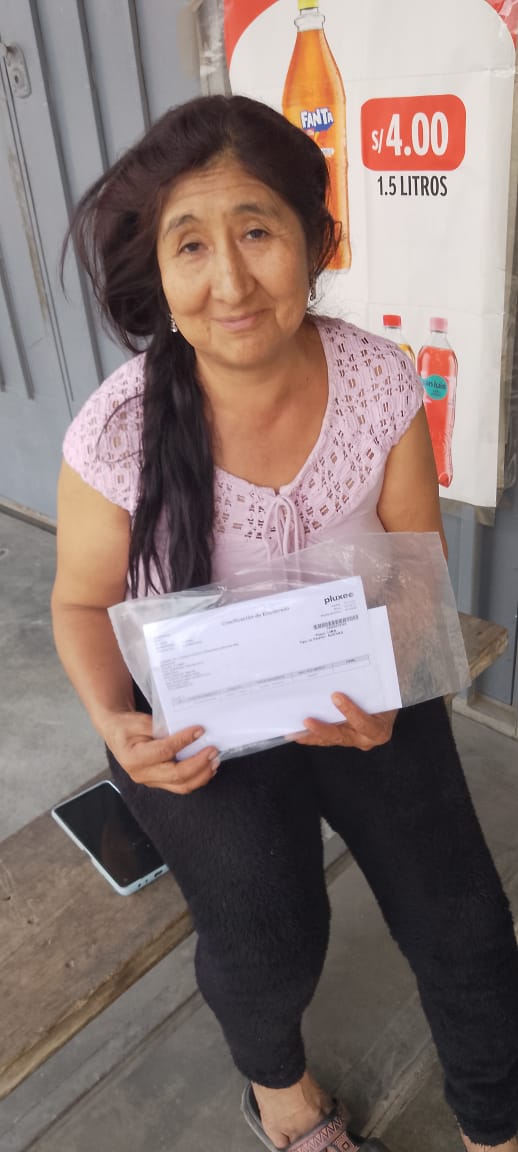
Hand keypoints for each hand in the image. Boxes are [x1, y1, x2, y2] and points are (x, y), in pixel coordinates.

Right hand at [100, 710, 219, 793]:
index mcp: (133, 758)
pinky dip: (197, 778)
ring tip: (214, 761)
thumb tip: (187, 732)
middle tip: (213, 750)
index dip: (183, 741)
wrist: (117, 734)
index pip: (164, 751)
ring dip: (202, 774)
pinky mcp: (159, 782)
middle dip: (198, 763)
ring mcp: (150, 781)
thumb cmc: (127, 726)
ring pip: (181, 785)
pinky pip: (180, 785)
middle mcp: (141, 774)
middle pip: (175, 775)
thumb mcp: (139, 721)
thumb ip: (161, 727)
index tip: (199, 730)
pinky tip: (208, 768)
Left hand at [293, 693, 397, 751]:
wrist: (389, 703)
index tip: (336, 696)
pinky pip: (327, 739)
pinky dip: (312, 736)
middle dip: (323, 730)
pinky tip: (297, 733)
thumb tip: (355, 665)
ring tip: (295, 732)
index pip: (364, 723)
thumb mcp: (383, 691)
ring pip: (331, 740)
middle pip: (342, 736)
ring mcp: (354, 740)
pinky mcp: (344, 739)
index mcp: (379, 729)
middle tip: (307, 721)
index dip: (350, 711)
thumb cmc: (385, 695)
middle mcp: (366, 739)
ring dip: (312, 736)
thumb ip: (370, 686)